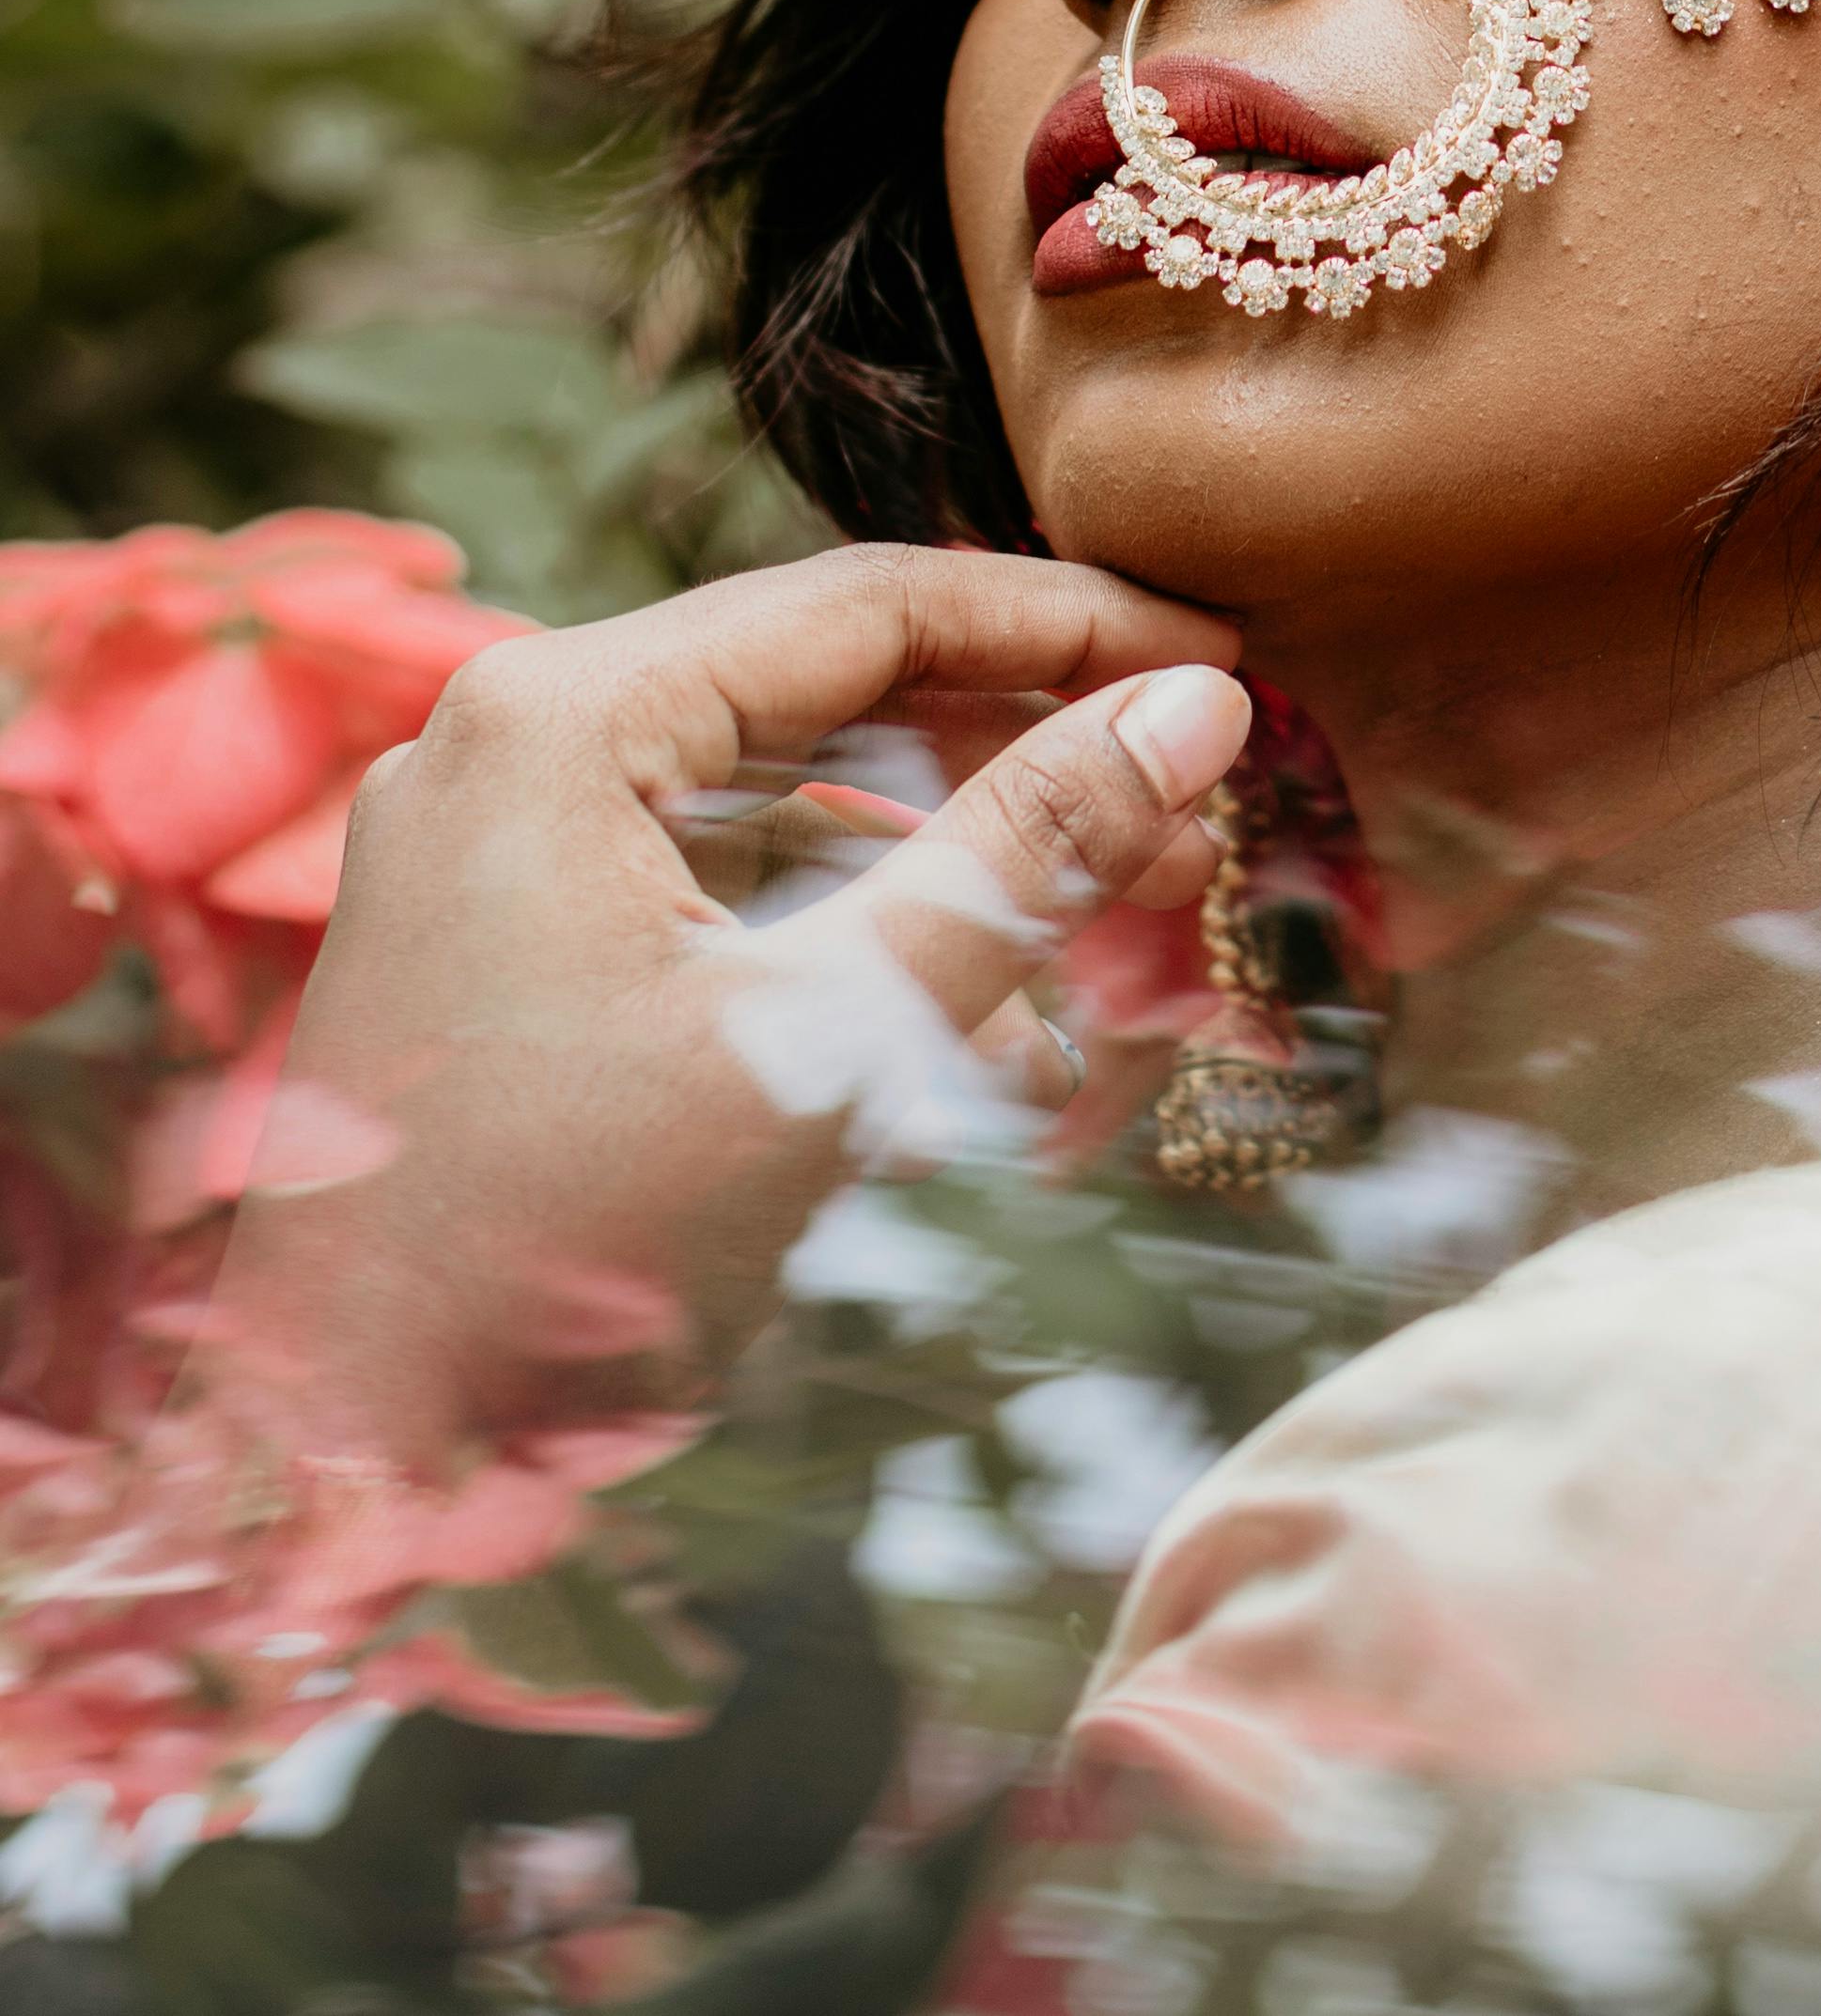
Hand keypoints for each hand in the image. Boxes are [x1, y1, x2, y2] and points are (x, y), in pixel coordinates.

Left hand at [211, 546, 1246, 1463]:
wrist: (341, 1474)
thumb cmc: (565, 1258)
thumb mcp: (836, 1040)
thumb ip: (1024, 854)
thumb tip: (1197, 707)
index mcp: (555, 717)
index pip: (868, 603)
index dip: (1068, 622)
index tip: (1220, 657)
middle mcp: (503, 739)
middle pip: (823, 682)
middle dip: (1021, 743)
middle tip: (1196, 797)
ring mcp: (487, 841)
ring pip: (779, 788)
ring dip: (953, 843)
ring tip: (1129, 903)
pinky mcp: (495, 940)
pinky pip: (713, 880)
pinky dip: (850, 921)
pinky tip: (995, 1014)